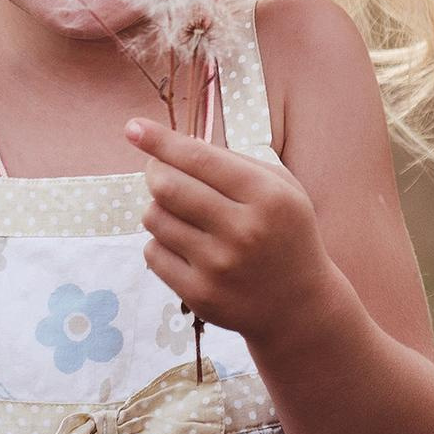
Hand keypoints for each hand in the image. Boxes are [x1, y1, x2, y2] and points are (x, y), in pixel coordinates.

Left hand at [124, 117, 334, 344]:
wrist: (299, 306)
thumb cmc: (284, 233)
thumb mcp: (281, 188)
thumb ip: (235, 161)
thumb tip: (178, 144)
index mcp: (267, 196)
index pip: (199, 158)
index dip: (160, 140)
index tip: (133, 128)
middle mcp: (244, 231)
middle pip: (167, 186)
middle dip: (155, 172)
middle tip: (159, 171)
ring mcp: (220, 266)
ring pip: (154, 218)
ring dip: (159, 208)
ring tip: (183, 214)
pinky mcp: (200, 295)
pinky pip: (153, 253)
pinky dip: (161, 242)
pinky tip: (186, 246)